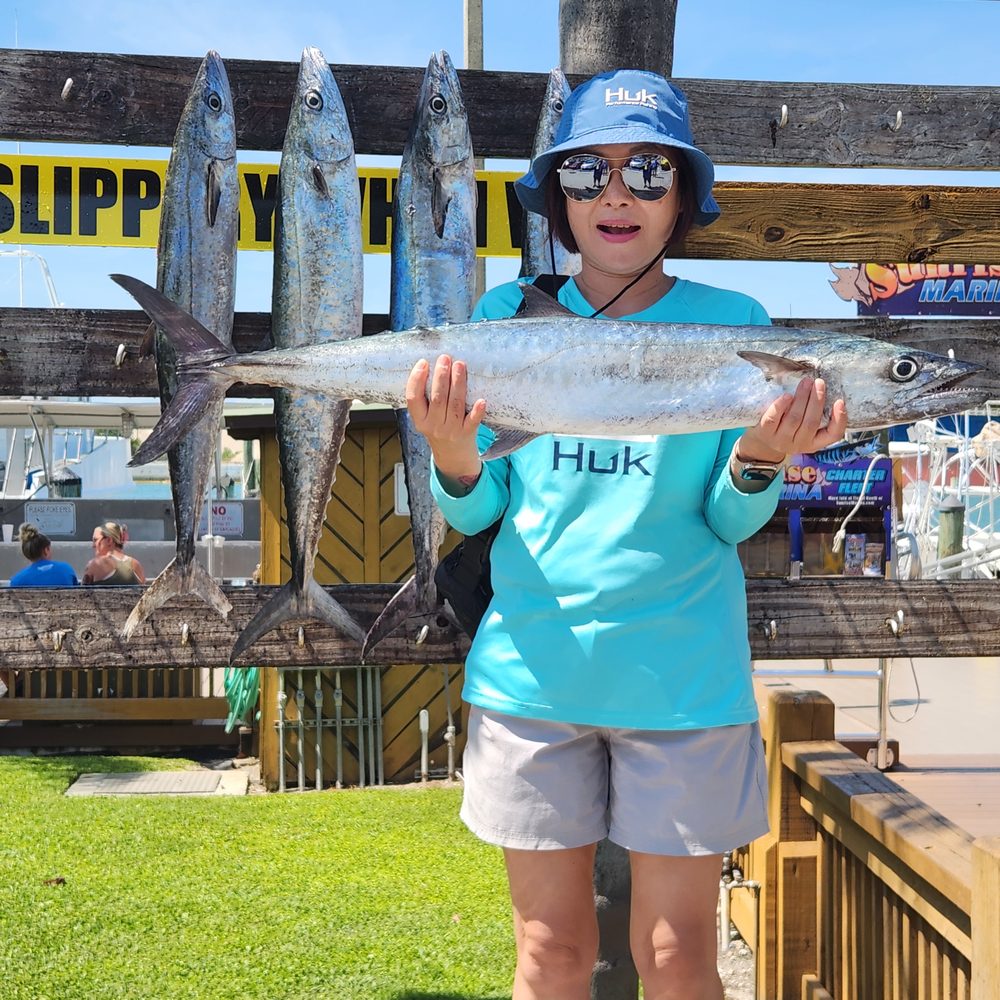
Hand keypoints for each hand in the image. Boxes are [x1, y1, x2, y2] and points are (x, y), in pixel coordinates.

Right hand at [405, 354, 486, 485]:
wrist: (453, 456)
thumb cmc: (439, 428)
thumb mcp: (425, 418)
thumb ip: (425, 398)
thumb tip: (433, 366)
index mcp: (420, 420)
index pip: (413, 398)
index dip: (416, 380)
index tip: (423, 362)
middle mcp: (434, 426)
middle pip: (437, 398)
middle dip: (441, 376)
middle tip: (445, 358)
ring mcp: (451, 430)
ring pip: (455, 404)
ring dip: (458, 383)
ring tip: (460, 365)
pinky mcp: (467, 433)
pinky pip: (473, 421)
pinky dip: (477, 412)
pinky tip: (482, 400)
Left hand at [739, 377, 847, 462]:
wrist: (761, 443)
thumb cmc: (788, 428)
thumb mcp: (804, 428)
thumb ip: (813, 413)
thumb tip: (822, 387)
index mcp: (815, 442)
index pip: (833, 435)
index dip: (839, 419)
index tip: (840, 401)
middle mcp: (800, 444)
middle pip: (811, 422)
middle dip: (817, 400)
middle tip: (819, 382)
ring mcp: (781, 440)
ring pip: (794, 418)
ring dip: (802, 398)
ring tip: (806, 383)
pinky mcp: (765, 433)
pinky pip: (773, 419)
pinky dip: (780, 406)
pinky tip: (787, 396)